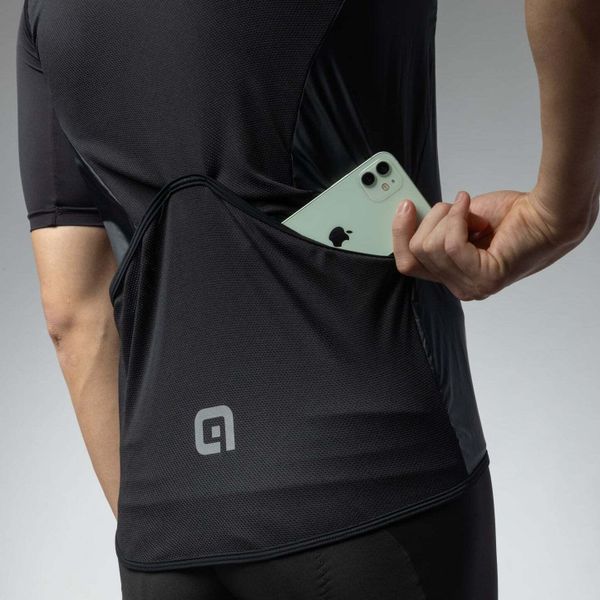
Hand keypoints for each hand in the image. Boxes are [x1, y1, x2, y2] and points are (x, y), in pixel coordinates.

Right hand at [391, 188, 589, 300]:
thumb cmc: (512, 217)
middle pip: (414, 254)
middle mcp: (461, 287)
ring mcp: (473, 287)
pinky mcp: (485, 278)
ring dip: (447, 217)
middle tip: (449, 205)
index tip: (404, 208)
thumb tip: (407, 216)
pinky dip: (459, 218)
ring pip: (430, 247)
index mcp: (453, 276)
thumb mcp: (459, 221)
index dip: (399, 234)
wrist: (549, 214)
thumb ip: (434, 228)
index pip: (408, 264)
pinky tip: (475, 212)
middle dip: (427, 220)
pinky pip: (450, 244)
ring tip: (469, 209)